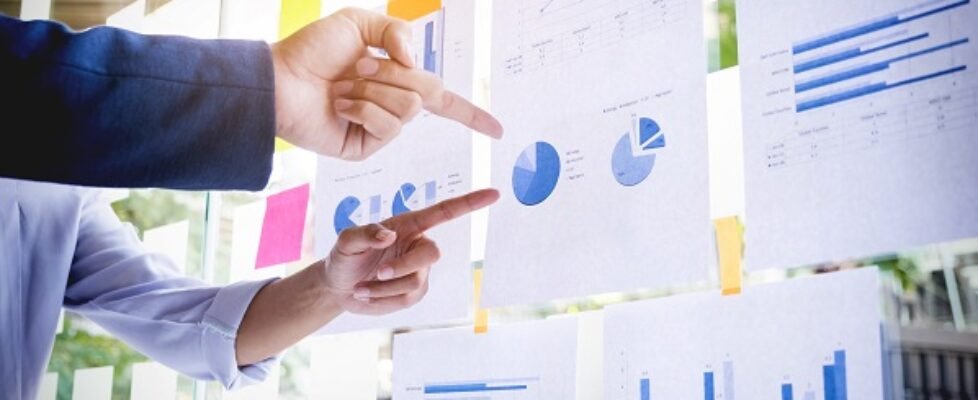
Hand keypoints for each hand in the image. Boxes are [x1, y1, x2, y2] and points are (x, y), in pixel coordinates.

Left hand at [271, 8, 502, 160]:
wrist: (280, 79)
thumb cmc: (313, 50)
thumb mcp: (360, 23)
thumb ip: (397, 32)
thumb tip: (412, 62)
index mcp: (396, 79)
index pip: (443, 99)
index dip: (472, 114)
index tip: (498, 131)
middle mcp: (392, 105)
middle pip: (430, 92)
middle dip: (395, 74)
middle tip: (359, 68)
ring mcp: (380, 129)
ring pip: (410, 107)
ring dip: (375, 89)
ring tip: (344, 87)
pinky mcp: (366, 146)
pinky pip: (388, 125)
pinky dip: (364, 107)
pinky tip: (340, 105)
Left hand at [319, 188, 498, 314]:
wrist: (338, 287)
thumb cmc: (344, 256)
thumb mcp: (346, 240)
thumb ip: (365, 233)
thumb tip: (389, 235)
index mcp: (409, 225)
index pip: (445, 212)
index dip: (470, 203)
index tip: (494, 193)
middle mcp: (418, 245)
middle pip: (432, 254)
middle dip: (403, 267)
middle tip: (378, 273)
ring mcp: (419, 271)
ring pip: (414, 281)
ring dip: (384, 287)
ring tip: (361, 288)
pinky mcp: (414, 293)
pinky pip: (406, 298)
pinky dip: (383, 299)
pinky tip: (367, 293)